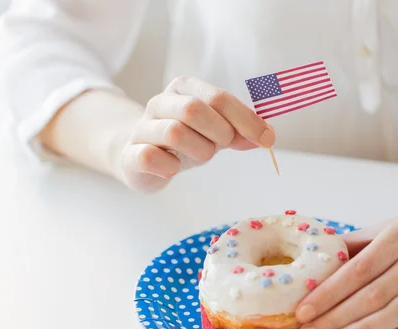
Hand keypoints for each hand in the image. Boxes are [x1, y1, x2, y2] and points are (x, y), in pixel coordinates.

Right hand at [117, 77, 275, 192]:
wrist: (140, 156)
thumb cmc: (185, 140)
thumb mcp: (216, 132)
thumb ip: (240, 132)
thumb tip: (268, 136)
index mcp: (184, 89)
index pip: (218, 98)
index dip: (245, 119)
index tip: (266, 139)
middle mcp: (161, 103)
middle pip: (194, 109)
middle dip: (219, 132)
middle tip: (223, 145)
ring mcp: (143, 128)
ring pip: (174, 132)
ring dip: (198, 150)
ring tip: (201, 156)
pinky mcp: (130, 155)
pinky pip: (149, 157)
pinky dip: (169, 167)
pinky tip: (173, 169)